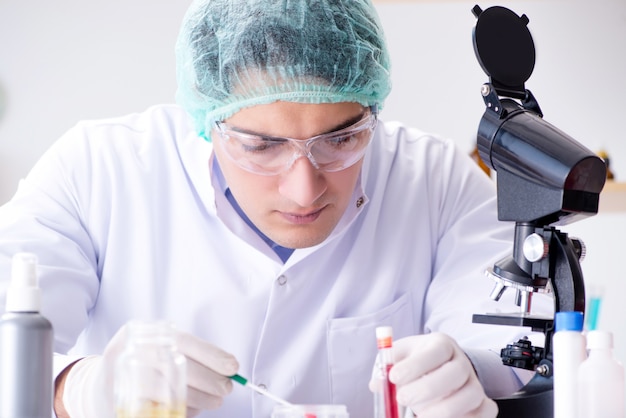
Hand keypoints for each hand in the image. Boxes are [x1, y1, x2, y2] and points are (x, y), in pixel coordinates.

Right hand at [60, 323, 238, 417]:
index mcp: (143, 332)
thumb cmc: (143, 366)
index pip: (182, 341)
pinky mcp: (117, 401)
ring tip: (214, 401)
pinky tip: (191, 410)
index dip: (210, 354)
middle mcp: (128, 350)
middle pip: (176, 365)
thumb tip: (227, 367)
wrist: (100, 385)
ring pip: (167, 389)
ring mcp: (119, 377)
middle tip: (226, 388)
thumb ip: (189, 355)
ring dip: (197, 398)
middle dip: (208, 379)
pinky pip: (155, 407)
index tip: (232, 366)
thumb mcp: (162, 351)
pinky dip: (179, 410)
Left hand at [369, 332, 497, 417]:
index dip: (416, 365)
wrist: (440, 367)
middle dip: (428, 388)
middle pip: (456, 372)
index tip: (394, 377)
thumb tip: (376, 384)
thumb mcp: (400, 356)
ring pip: (471, 395)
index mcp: (442, 344)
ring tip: (420, 415)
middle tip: (402, 398)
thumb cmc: (416, 361)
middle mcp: (462, 361)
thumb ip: (387, 367)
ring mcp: (474, 382)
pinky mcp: (482, 402)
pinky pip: (485, 411)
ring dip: (444, 409)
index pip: (436, 350)